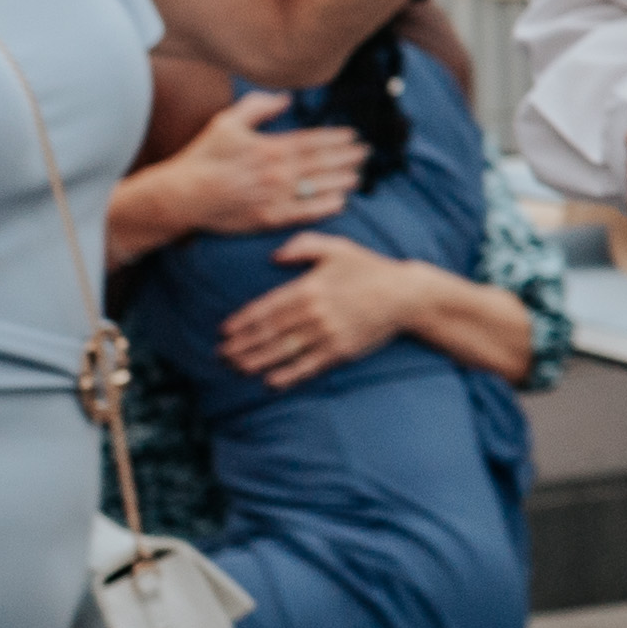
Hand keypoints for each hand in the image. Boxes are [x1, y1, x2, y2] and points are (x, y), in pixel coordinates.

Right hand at [143, 87, 365, 243]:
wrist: (183, 195)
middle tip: (366, 153)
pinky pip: (303, 213)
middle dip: (346, 157)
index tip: (353, 136)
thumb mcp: (227, 122)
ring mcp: (275, 197)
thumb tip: (285, 99)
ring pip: (317, 187)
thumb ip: (258, 107)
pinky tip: (341, 202)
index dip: (335, 138)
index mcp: (269, 147)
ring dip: (341, 180)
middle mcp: (277, 172)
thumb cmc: (203, 157)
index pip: (311, 141)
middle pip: (321, 163)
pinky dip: (324, 207)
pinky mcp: (269, 218)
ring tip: (360, 175)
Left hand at [217, 229, 425, 386]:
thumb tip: (274, 255)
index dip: (243, 321)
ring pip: (284, 351)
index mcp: (309, 287)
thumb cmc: (368, 268)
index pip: (267, 307)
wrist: (404, 295)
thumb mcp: (336, 247)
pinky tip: (271, 381)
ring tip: (237, 368)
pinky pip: (309, 366)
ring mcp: (327, 335)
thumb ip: (303, 246)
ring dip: (258, 361)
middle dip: (243, 345)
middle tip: (221, 355)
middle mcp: (314, 313)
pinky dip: (288, 375)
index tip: (224, 331)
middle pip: (270, 332)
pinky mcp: (341, 351)